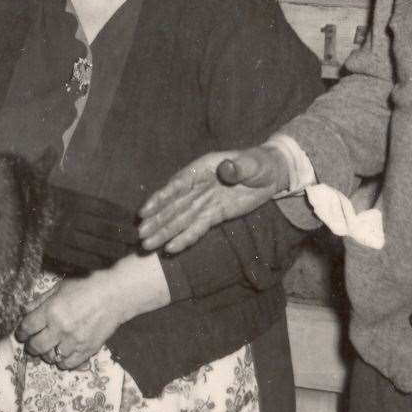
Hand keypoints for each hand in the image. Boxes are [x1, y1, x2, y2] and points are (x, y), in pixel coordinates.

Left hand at [15, 255, 167, 369]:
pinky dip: (61, 362)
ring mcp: (74, 342)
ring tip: (49, 347)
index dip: (21, 332)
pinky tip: (62, 354)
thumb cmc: (86, 287)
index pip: (27, 328)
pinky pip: (68, 364)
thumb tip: (25, 310)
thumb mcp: (60, 288)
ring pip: (51, 357)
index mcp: (52, 311)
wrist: (114, 295)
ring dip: (46, 353)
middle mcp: (61, 329)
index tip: (22, 333)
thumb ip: (41, 300)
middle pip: (36, 346)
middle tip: (33, 342)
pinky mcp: (87, 350)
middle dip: (31, 346)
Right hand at [137, 146, 288, 253]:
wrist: (271, 174)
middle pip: (174, 206)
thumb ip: (237, 167)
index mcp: (201, 169)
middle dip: (157, 221)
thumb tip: (226, 169)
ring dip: (164, 232)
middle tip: (141, 235)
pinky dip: (184, 238)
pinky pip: (197, 228)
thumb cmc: (258, 163)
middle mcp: (198, 187)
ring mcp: (205, 202)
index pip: (178, 185)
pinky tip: (171, 248)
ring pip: (181, 219)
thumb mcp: (251, 163)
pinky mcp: (214, 215)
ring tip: (147, 246)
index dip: (161, 198)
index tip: (145, 211)